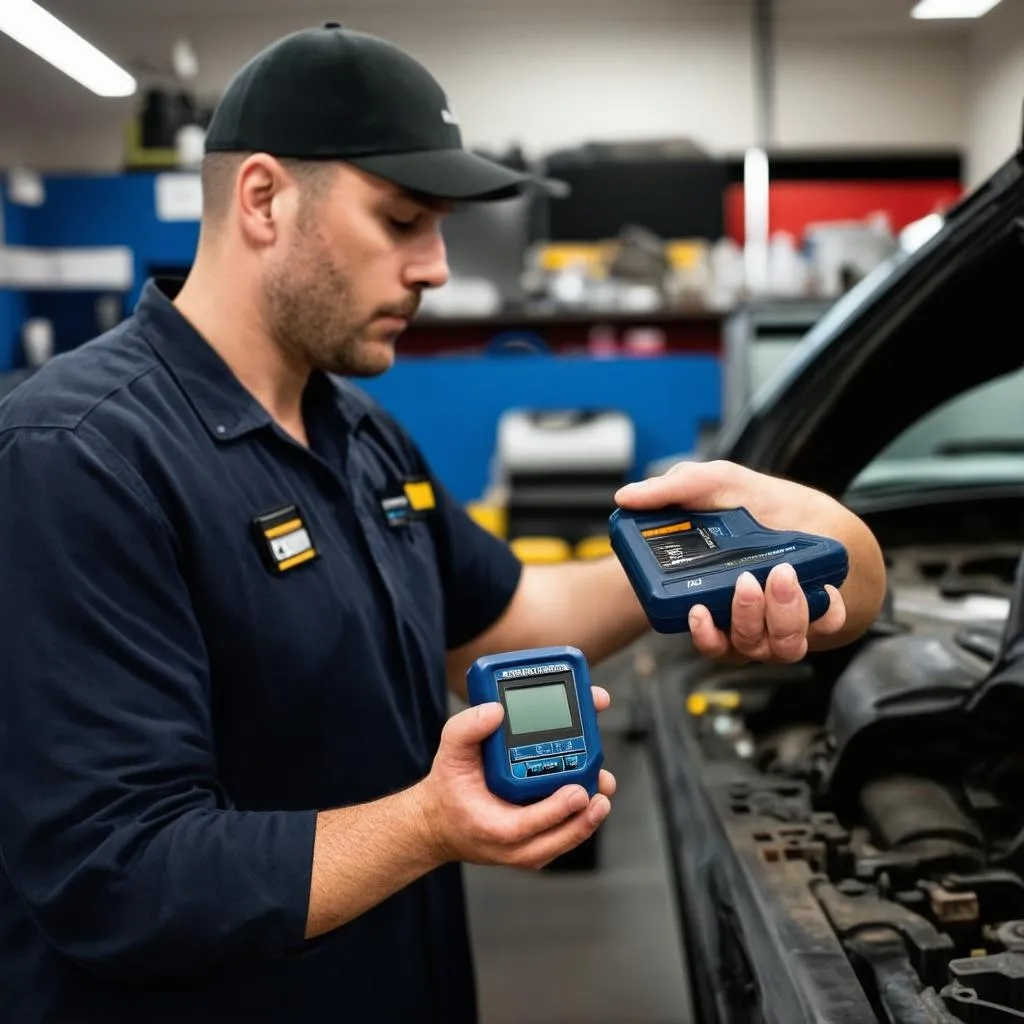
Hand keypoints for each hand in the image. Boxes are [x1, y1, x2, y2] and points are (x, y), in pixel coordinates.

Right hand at [417, 693, 615, 870]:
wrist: (440, 821)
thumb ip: (467, 728)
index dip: (556, 810)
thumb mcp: (450, 752)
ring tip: (604, 790)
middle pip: (556, 838)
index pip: (527, 825)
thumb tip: (496, 711)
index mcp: (491, 825)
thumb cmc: (449, 788)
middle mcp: (512, 844)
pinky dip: (579, 818)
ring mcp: (526, 847)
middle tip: (602, 785)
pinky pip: (562, 836)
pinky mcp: (535, 843)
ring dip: (587, 818)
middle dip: (584, 816)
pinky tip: (592, 793)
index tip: (578, 791)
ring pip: (564, 840)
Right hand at [615, 459, 848, 663]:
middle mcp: (747, 620)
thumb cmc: (755, 503)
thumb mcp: (711, 484)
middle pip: (742, 643)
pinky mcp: (818, 618)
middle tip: (746, 580)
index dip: (702, 632)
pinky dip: (823, 612)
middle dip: (745, 616)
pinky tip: (820, 588)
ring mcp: (782, 624)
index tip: (698, 611)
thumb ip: (669, 490)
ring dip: (782, 614)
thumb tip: (626, 497)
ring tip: (782, 574)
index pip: (704, 634)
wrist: (809, 512)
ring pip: (782, 645)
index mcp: (714, 598)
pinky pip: (825, 629)